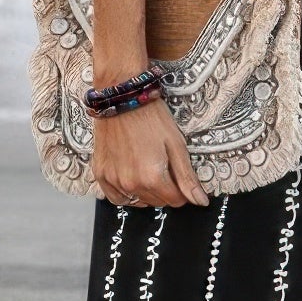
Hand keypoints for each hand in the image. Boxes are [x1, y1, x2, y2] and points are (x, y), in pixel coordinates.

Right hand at [92, 97, 209, 207]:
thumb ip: (187, 177)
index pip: (175, 200)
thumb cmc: (152, 118)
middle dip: (165, 190)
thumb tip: (201, 202)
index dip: (182, 190)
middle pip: (157, 202)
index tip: (179, 175)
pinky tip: (132, 179)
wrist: (122, 98)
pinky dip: (126, 194)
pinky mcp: (101, 173)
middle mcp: (131, 183)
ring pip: (138, 201)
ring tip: (148, 169)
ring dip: (147, 192)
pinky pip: (116, 197)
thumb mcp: (176, 145)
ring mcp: (113, 179)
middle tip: (164, 166)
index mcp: (153, 177)